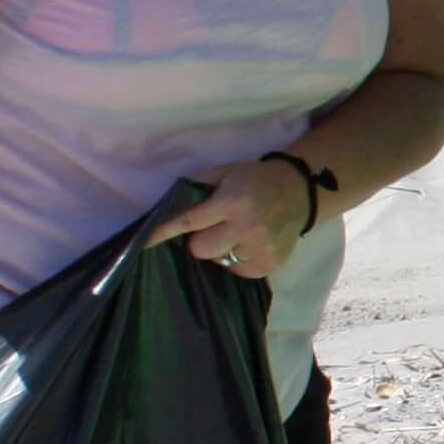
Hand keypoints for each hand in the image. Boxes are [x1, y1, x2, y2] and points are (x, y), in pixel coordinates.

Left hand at [149, 157, 302, 279]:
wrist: (299, 192)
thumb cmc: (255, 180)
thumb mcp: (226, 171)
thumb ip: (198, 186)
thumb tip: (167, 205)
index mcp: (232, 202)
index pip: (189, 221)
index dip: (164, 232)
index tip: (144, 242)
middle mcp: (246, 227)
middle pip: (200, 249)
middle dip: (200, 239)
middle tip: (213, 226)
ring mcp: (260, 249)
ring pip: (219, 262)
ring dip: (221, 250)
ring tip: (236, 234)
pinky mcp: (269, 265)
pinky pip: (238, 271)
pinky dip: (237, 260)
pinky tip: (248, 244)